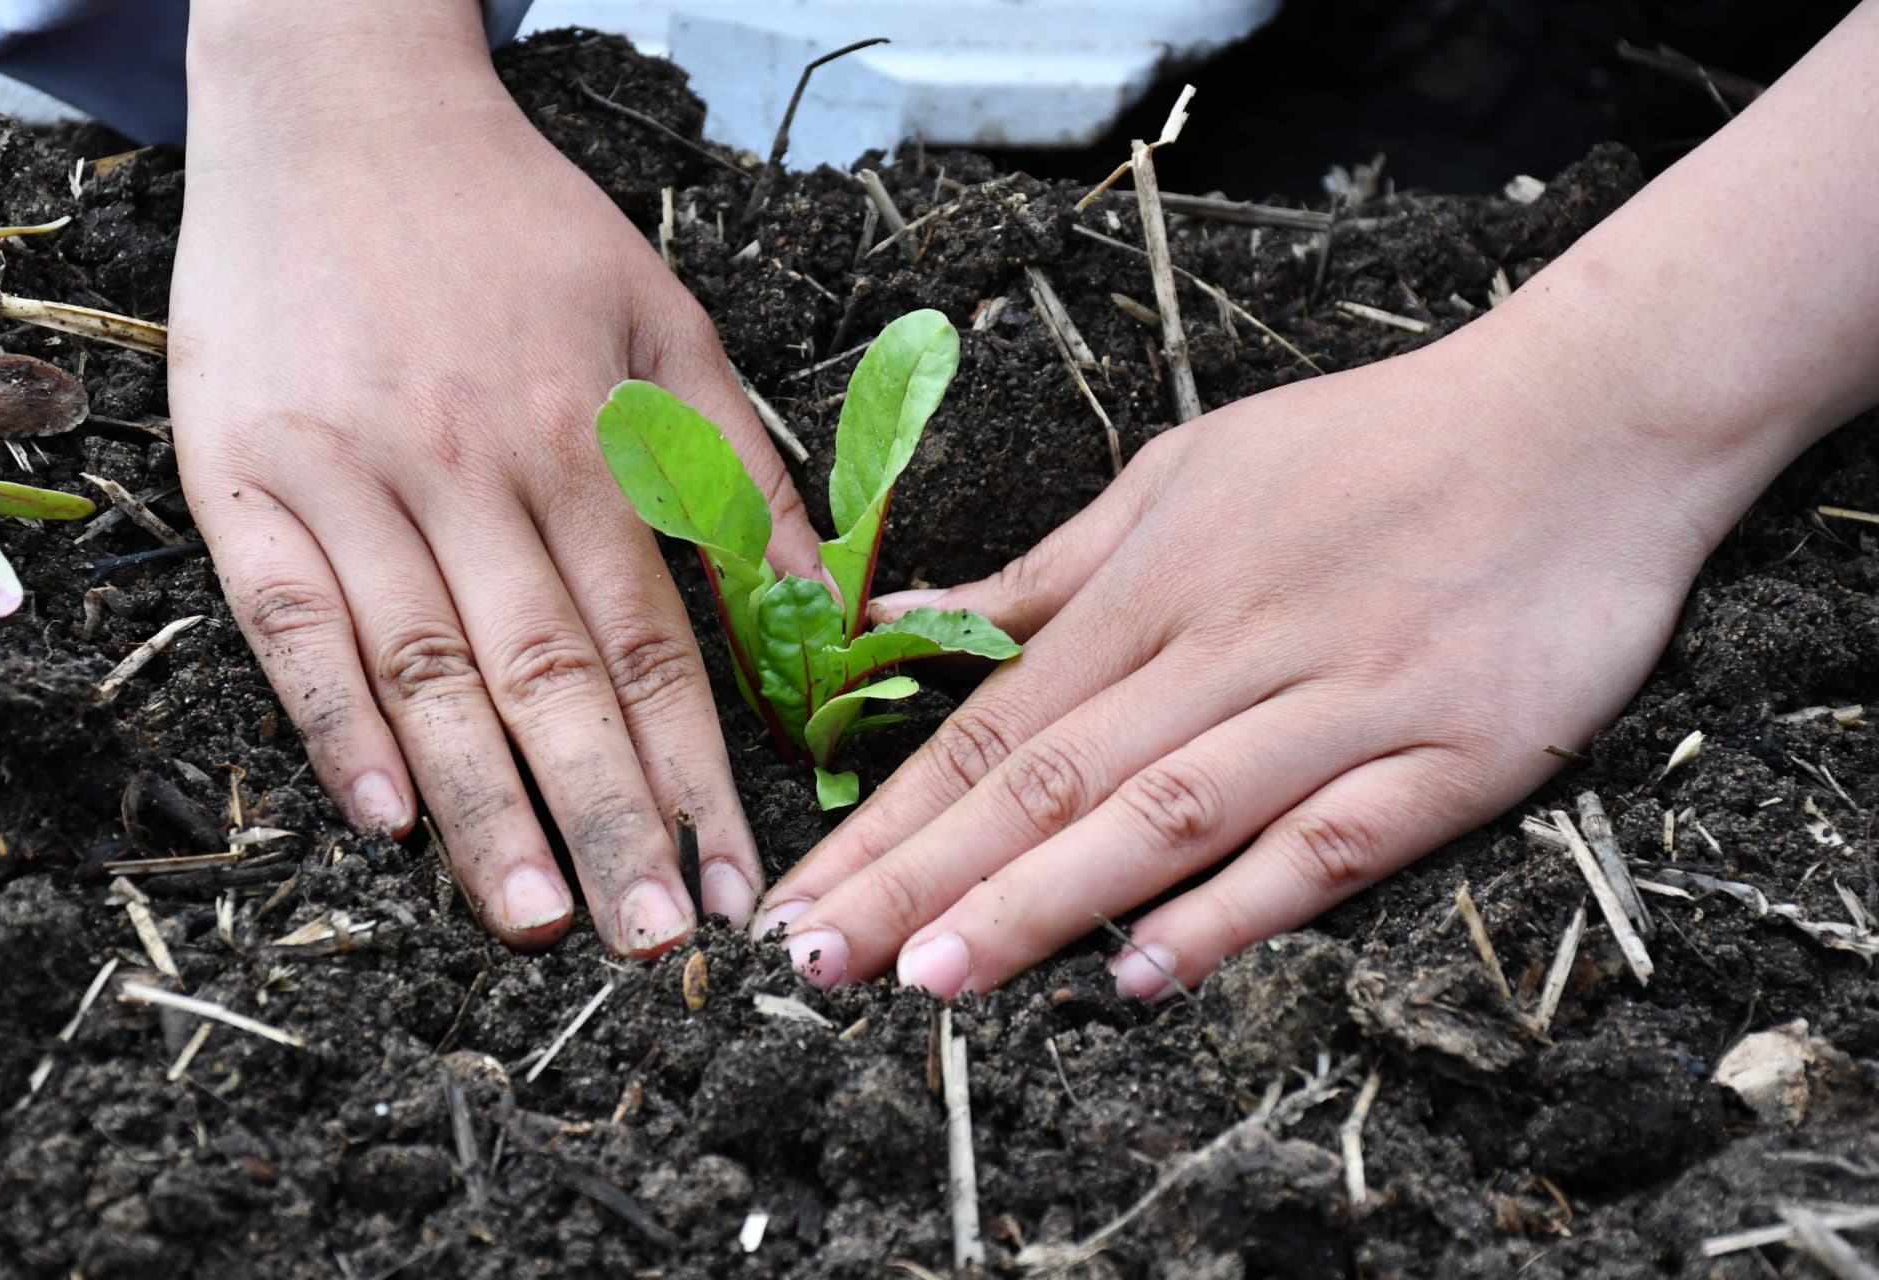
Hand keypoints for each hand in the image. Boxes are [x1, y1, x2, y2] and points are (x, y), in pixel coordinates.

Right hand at [172, 5, 819, 951]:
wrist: (341, 112)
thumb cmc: (520, 227)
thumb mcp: (665, 319)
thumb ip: (737, 466)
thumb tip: (822, 602)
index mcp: (584, 436)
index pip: (658, 639)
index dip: (702, 771)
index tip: (738, 876)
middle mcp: (473, 466)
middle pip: (553, 678)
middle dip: (613, 821)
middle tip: (656, 944)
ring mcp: (352, 473)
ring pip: (428, 669)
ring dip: (486, 807)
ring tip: (536, 920)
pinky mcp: (246, 473)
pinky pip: (289, 620)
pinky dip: (335, 722)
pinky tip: (384, 819)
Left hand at [749, 327, 1720, 997]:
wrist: (1586, 416)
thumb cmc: (1368, 446)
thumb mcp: (1186, 472)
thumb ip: (1051, 570)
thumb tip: (909, 617)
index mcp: (1158, 580)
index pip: (994, 722)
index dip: (890, 819)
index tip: (805, 897)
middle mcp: (1233, 644)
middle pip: (1055, 778)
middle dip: (924, 877)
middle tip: (818, 961)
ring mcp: (1344, 701)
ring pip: (1169, 813)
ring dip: (1044, 900)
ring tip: (937, 979)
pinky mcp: (1453, 754)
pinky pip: (1330, 843)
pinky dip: (1237, 908)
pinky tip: (1144, 972)